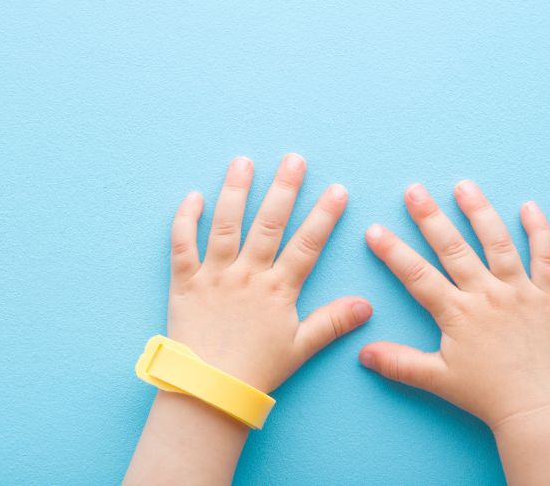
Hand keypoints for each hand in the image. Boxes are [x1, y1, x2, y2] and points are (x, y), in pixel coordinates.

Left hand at [168, 153, 371, 392]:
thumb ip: (332, 322)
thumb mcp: (300, 348)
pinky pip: (182, 246)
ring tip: (243, 161)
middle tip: (294, 159)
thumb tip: (367, 305)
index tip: (338, 190)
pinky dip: (185, 220)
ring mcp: (214, 276)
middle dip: (284, 189)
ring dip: (235, 192)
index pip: (307, 245)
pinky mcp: (185, 283)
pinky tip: (193, 196)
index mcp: (278, 290)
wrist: (208, 391)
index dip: (324, 216)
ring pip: (226, 225)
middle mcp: (247, 276)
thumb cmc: (256, 371)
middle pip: (268, 224)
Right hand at [359, 181, 549, 429]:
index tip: (375, 229)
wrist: (535, 407)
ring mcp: (518, 291)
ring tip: (464, 186)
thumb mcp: (437, 379)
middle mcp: (486, 295)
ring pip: (497, 243)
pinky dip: (539, 230)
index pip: (418, 275)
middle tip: (414, 190)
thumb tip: (362, 352)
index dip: (393, 252)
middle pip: (453, 249)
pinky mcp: (547, 295)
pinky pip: (545, 257)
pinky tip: (529, 206)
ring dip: (479, 212)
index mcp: (457, 314)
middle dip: (430, 217)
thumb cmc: (486, 394)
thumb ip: (398, 362)